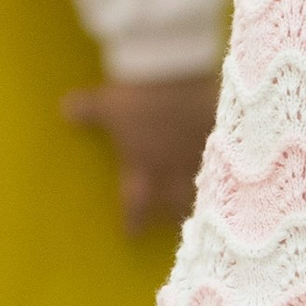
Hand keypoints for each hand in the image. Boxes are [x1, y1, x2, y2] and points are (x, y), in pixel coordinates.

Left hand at [62, 73, 218, 233]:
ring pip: (209, 185)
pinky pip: (231, 153)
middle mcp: (174, 171)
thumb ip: (89, 112)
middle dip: (177, 212)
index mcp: (142, 171)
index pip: (135, 207)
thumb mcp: (108, 104)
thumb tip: (67, 110)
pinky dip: (233, 158)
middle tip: (179, 218)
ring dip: (208, 192)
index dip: (133, 221)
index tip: (132, 233)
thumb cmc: (135, 95)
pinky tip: (239, 157)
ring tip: (214, 196)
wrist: (175, 72)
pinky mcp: (224, 133)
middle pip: (178, 202)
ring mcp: (202, 155)